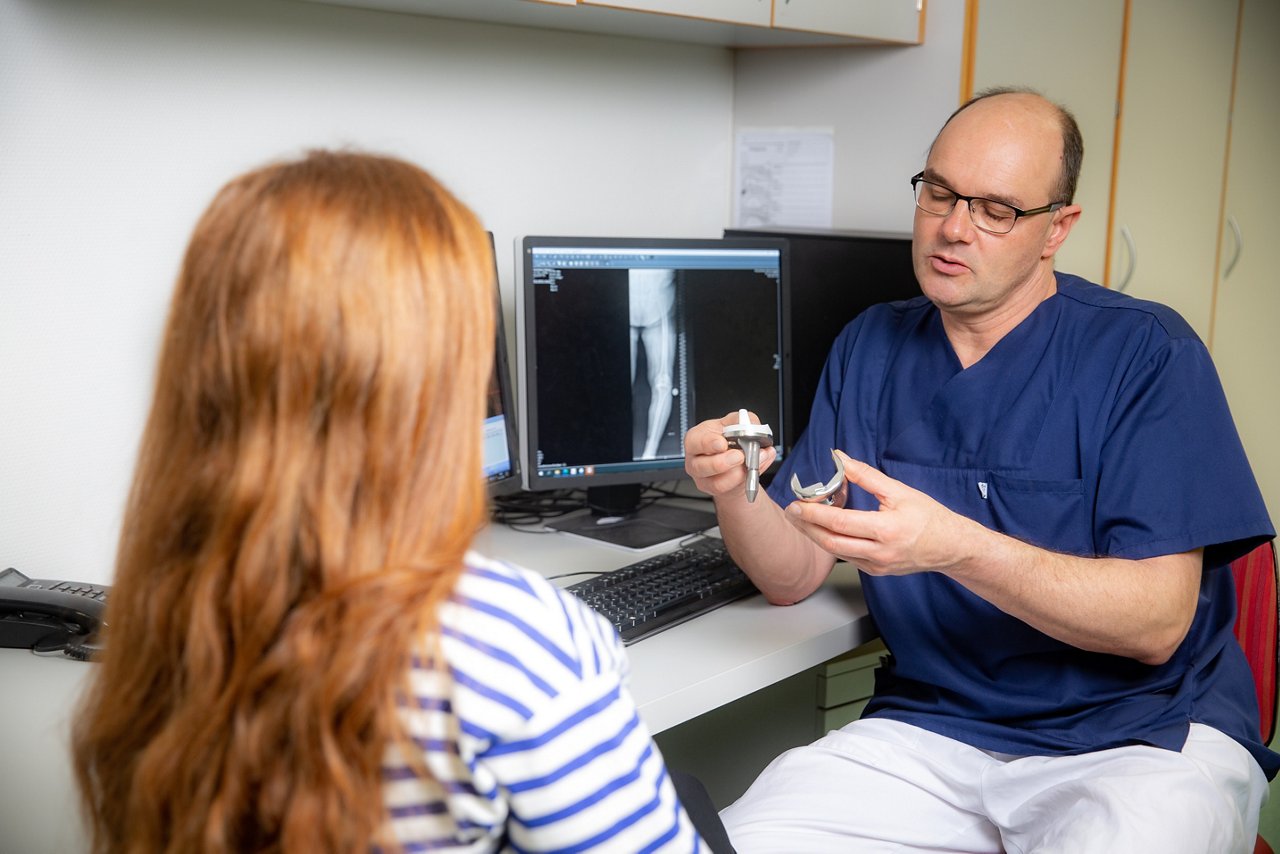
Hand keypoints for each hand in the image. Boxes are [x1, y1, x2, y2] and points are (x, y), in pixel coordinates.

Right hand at [684, 411, 777, 499]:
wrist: (735, 459)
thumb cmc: (730, 439)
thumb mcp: (737, 423)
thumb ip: (745, 420)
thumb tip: (752, 426)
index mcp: (696, 438)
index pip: (695, 441)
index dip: (709, 443)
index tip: (723, 443)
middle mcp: (695, 459)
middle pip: (701, 466)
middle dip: (722, 462)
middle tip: (740, 456)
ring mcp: (702, 477)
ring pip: (715, 482)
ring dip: (737, 474)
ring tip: (751, 464)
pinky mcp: (713, 489)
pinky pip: (728, 489)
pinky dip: (744, 480)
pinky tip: (753, 470)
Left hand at [784, 451, 975, 575]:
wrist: (949, 546)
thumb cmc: (928, 518)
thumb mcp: (899, 491)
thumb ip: (866, 475)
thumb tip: (840, 459)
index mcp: (886, 529)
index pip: (840, 523)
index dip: (814, 514)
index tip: (797, 505)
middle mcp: (880, 552)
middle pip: (831, 542)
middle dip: (806, 527)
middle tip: (791, 513)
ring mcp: (877, 565)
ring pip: (836, 552)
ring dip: (815, 536)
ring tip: (801, 520)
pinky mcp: (876, 571)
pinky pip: (847, 557)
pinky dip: (832, 543)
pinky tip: (824, 530)